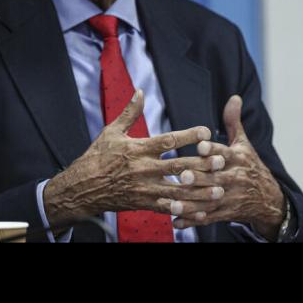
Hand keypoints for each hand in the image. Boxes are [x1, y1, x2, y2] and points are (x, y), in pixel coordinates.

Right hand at [43, 90, 228, 227]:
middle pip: (177, 166)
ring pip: (177, 191)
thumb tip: (140, 91)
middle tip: (221, 161)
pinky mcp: (143, 203)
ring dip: (199, 191)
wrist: (82, 187)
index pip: (167, 140)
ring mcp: (144, 188)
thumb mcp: (111, 132)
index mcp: (138, 149)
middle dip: (200, 164)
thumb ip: (129, 113)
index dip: (188, 136)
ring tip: (219, 190)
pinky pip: (167, 208)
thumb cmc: (97, 157)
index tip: (207, 131)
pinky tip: (201, 211)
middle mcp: (143, 169)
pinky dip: (185, 210)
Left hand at [171, 95, 285, 238]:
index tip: (201, 146)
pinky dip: (192, 220)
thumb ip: (234, 122)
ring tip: (173, 203)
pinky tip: (176, 222)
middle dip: (199, 178)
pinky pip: (208, 217)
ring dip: (191, 203)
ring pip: (209, 200)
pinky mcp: (226, 213)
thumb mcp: (244, 144)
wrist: (268, 199)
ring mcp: (231, 197)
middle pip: (216, 178)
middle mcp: (235, 178)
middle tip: (182, 175)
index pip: (225, 153)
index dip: (213, 150)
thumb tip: (233, 97)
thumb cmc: (250, 167)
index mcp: (238, 159)